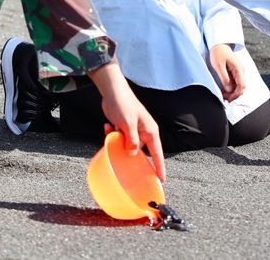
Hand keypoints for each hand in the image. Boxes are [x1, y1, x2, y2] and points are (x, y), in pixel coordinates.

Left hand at [90, 62, 165, 181]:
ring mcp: (133, 130)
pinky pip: (119, 138)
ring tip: (113, 132)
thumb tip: (133, 154)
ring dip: (118, 143)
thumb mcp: (128, 124)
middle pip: (140, 151)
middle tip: (126, 166)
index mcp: (150, 131)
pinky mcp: (123, 128)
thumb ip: (132, 141)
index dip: (160, 167)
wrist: (112, 91)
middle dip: (131, 156)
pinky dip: (112, 135)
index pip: (157, 153)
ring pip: (127, 146)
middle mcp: (143, 132)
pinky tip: (108, 126)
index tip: (161, 179)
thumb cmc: (124, 104)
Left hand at [209, 43, 245, 101]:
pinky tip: (223, 91)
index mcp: (238, 69)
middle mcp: (240, 72)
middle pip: (241, 88)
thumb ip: (224, 78)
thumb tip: (229, 89)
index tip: (229, 99)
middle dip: (233, 95)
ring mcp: (237, 72)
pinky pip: (234, 83)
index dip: (236, 94)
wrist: (219, 45)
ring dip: (231, 92)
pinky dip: (229, 88)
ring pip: (237, 86)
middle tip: (224, 98)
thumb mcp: (219, 66)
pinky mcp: (233, 73)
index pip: (242, 85)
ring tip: (222, 95)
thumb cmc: (218, 52)